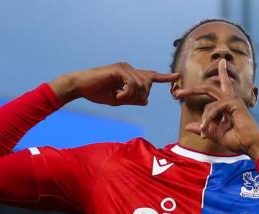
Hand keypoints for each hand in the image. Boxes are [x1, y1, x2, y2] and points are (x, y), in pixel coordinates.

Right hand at [51, 63, 178, 106]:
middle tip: (124, 100)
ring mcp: (124, 67)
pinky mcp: (119, 69)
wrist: (80, 87)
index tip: (178, 77)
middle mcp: (129, 68)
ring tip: (117, 97)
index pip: (151, 76)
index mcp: (130, 75)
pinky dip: (126, 94)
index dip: (165, 77)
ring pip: (141, 86)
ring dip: (130, 97)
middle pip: (148, 84)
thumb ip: (132, 100)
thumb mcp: (118, 100)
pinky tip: (116, 95)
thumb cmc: (97, 93)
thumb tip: (146, 100)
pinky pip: (132, 85)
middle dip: (139, 96)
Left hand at [174, 60, 258, 158]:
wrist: (251, 145)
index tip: (221, 61)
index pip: (224, 84)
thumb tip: (188, 126)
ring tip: (204, 132)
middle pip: (208, 88)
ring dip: (204, 119)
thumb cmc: (238, 141)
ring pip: (209, 104)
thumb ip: (203, 128)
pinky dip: (208, 119)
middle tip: (178, 93)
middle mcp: (231, 99)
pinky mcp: (234, 103)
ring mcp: (233, 100)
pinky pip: (214, 108)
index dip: (222, 73)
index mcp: (229, 104)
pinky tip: (207, 128)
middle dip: (192, 90)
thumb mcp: (215, 134)